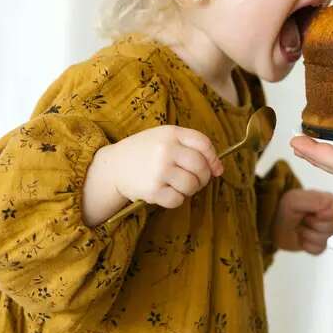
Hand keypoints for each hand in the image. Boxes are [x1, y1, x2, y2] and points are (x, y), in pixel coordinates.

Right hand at [88, 125, 222, 214]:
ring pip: (192, 185)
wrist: (114, 165)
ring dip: (191, 189)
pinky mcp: (152, 190)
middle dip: (204, 177)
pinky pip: (178, 200)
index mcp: (171, 133)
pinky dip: (177, 199)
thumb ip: (191, 146)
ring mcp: (159, 170)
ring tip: (180, 185)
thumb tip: (219, 169)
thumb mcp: (165, 137)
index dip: (213, 158)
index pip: (204, 144)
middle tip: (196, 180)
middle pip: (200, 167)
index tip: (215, 168)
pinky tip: (168, 192)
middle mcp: (166, 150)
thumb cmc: (145, 151)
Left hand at [272, 189, 332, 253]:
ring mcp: (323, 230)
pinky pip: (320, 249)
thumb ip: (314, 200)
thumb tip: (330, 204)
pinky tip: (300, 239)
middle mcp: (326, 215)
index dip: (325, 213)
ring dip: (309, 235)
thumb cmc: (282, 209)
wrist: (270, 226)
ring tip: (299, 228)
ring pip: (327, 239)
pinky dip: (307, 246)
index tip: (313, 213)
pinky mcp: (318, 244)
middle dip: (315, 224)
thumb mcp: (294, 200)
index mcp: (324, 200)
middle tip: (302, 219)